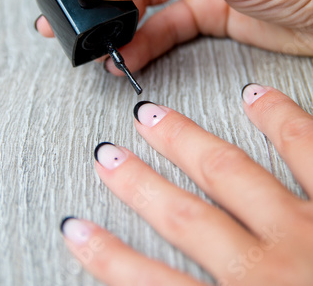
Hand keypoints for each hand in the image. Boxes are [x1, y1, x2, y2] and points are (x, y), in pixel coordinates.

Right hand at [60, 84, 312, 285]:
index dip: (108, 257)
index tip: (76, 229)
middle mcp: (268, 272)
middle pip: (184, 218)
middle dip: (139, 186)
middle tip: (108, 153)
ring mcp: (307, 231)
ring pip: (230, 174)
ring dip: (186, 144)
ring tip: (153, 117)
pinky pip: (310, 149)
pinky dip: (281, 120)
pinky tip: (256, 96)